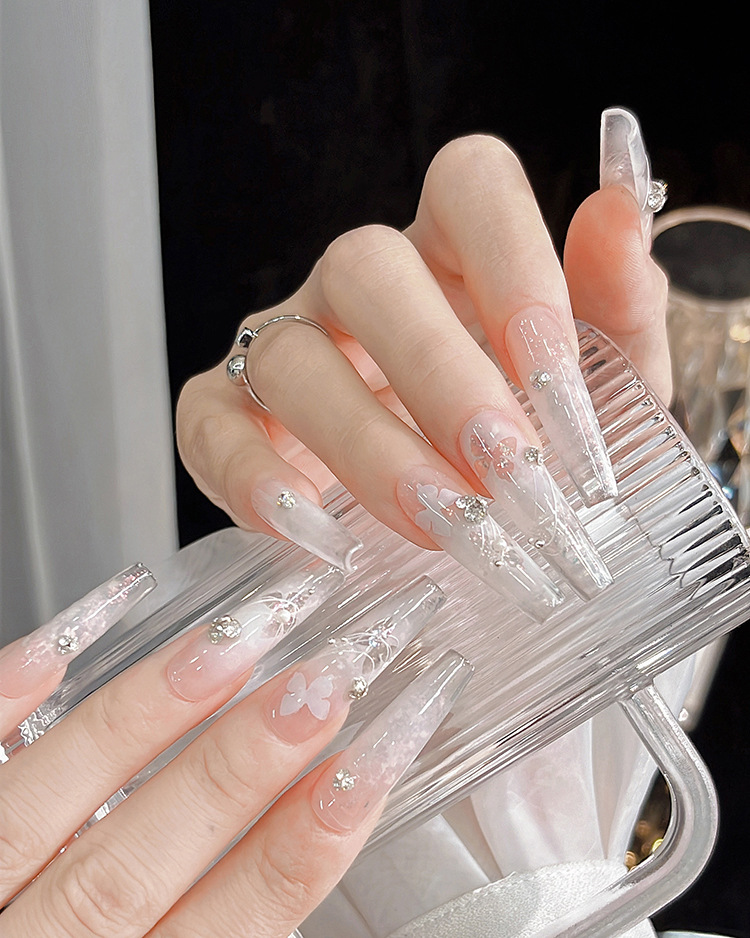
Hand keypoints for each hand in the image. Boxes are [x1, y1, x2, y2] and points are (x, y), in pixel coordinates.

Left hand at [0, 567, 465, 936]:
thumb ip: (219, 930)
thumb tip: (302, 839)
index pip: (230, 928)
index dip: (303, 846)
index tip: (370, 765)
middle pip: (135, 865)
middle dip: (237, 772)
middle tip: (320, 684)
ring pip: (42, 813)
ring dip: (137, 724)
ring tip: (224, 646)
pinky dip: (0, 709)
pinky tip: (55, 649)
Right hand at [176, 112, 668, 611]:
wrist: (468, 519)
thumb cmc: (532, 440)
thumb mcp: (601, 385)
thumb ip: (616, 305)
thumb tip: (620, 215)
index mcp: (453, 249)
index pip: (467, 185)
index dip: (513, 267)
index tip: (556, 381)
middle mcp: (358, 282)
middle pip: (363, 267)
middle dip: (436, 371)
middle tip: (504, 467)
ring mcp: (284, 339)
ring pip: (291, 358)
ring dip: (367, 446)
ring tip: (439, 523)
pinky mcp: (226, 411)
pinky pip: (211, 427)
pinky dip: (255, 483)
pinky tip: (316, 538)